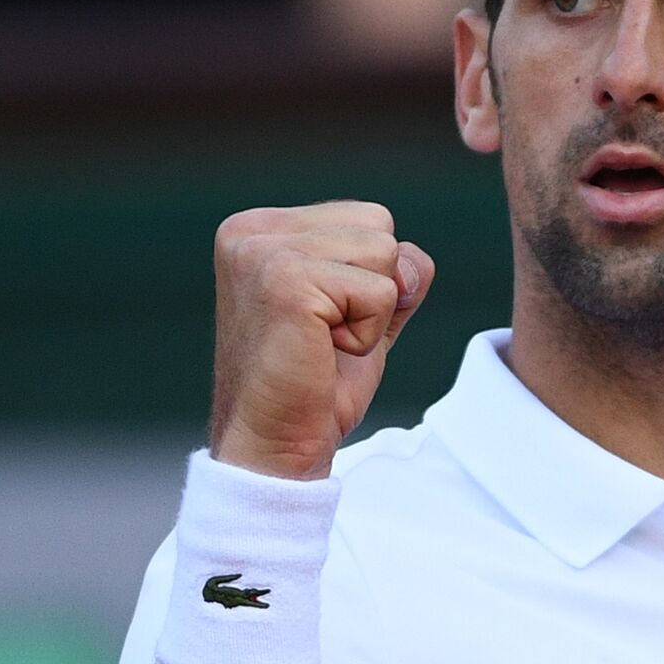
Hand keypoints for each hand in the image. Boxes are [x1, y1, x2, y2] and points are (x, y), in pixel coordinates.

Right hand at [207, 201, 433, 479]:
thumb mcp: (364, 311)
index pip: (369, 218)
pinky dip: (368, 333)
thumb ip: (396, 272)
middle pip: (379, 224)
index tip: (326, 320)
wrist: (276, 446)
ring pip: (385, 253)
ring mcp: (263, 252)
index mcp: (262, 228)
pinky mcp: (285, 280)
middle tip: (327, 335)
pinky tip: (323, 352)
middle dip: (375, 287)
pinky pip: (381, 292)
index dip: (372, 276)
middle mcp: (252, 231)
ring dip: (372, 312)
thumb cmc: (315, 382)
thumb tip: (411, 266)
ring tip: (323, 342)